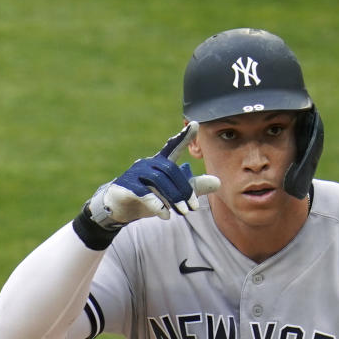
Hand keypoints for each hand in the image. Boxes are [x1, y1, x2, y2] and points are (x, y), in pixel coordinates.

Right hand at [86, 121, 219, 224]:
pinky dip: (156, 205)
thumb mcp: (173, 194)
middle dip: (184, 190)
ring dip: (173, 198)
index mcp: (159, 163)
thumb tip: (218, 183)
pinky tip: (166, 215)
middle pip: (170, 171)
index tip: (196, 124)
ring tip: (183, 212)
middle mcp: (147, 164)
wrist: (119, 209)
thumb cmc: (148, 197)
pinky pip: (143, 194)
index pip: (173, 147)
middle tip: (193, 208)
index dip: (184, 136)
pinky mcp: (125, 187)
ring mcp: (134, 174)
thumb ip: (194, 188)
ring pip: (158, 181)